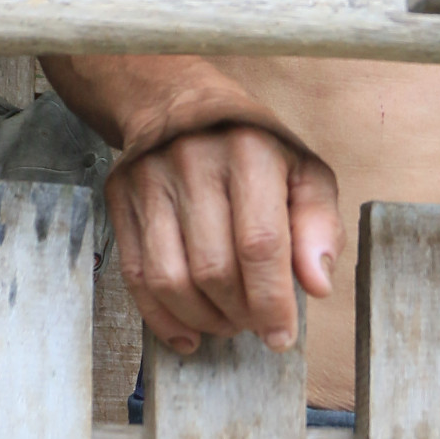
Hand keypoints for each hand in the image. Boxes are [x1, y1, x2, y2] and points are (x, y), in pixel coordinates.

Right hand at [106, 121, 341, 354]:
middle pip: (213, 268)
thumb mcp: (304, 171)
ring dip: (203, 319)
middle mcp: (194, 164)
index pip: (260, 244)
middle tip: (256, 324)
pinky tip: (189, 331)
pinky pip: (136, 276)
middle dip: (240, 313)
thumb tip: (316, 287)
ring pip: (170, 279)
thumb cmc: (254, 147)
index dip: (272, 300)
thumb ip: (319, 226)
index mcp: (250, 153)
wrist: (177, 103)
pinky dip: (162, 317)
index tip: (282, 336)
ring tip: (228, 323)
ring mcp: (150, 182)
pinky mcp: (120, 201)